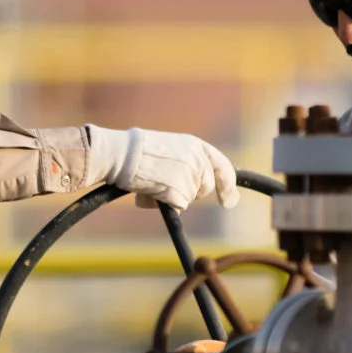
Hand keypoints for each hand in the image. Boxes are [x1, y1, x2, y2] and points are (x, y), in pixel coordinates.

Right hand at [88, 126, 240, 210]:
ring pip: (189, 199)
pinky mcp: (180, 191)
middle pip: (205, 188)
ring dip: (172, 197)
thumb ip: (183, 165)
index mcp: (195, 145)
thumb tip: (188, 193)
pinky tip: (150, 191)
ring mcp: (191, 176)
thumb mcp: (168, 150)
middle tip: (166, 187)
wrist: (123, 154)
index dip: (227, 186)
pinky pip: (178, 207)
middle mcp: (198, 159)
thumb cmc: (136, 152)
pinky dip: (165, 204)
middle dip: (190, 193)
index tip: (228, 202)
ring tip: (151, 184)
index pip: (222, 166)